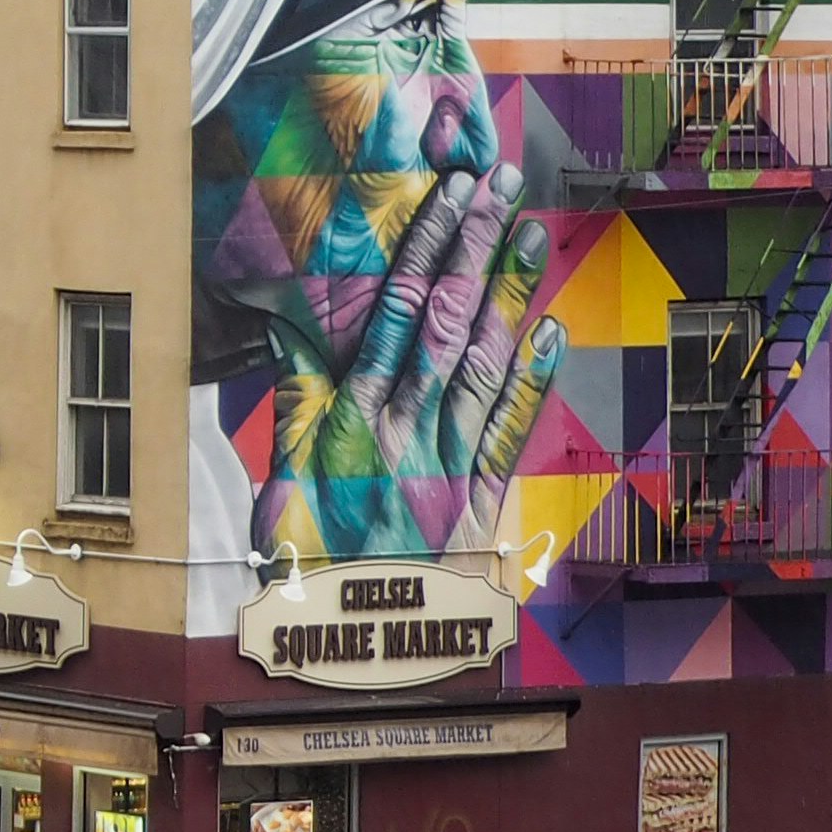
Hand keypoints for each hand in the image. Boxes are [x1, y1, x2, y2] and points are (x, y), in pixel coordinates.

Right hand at [261, 156, 564, 559]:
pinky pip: (510, 432)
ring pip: (485, 362)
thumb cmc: (305, 557)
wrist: (353, 648)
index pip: (396, 313)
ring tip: (531, 231)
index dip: (426, 249)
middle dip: (476, 246)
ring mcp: (451, 465)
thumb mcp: (280, 475)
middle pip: (449, 321)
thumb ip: (296, 401)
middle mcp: (408, 430)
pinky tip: (551, 330)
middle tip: (502, 184)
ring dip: (510, 292)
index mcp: (355, 418)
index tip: (447, 192)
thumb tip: (293, 329)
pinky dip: (533, 380)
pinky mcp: (481, 503)